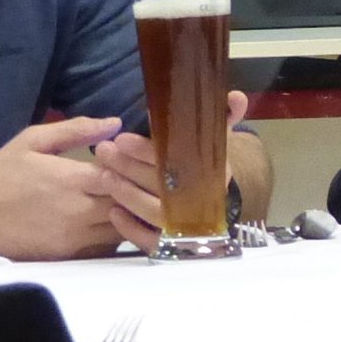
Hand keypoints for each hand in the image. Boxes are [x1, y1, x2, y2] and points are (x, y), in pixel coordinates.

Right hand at [0, 115, 127, 259]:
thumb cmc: (0, 174)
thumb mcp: (32, 141)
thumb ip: (75, 130)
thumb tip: (115, 123)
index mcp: (71, 179)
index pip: (122, 175)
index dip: (132, 168)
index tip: (130, 160)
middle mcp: (78, 211)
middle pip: (128, 204)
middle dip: (136, 192)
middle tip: (136, 181)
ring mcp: (75, 238)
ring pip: (123, 228)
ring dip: (129, 215)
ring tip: (126, 200)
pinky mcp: (69, 256)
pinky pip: (107, 249)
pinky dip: (115, 236)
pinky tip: (111, 222)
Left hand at [92, 91, 248, 250]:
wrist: (216, 207)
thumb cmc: (205, 166)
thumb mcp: (216, 139)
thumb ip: (223, 117)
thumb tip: (237, 95)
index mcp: (215, 172)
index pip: (178, 161)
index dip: (149, 150)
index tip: (122, 138)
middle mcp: (203, 201)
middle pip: (163, 186)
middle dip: (129, 168)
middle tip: (104, 152)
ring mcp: (188, 226)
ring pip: (155, 213)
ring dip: (127, 194)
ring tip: (105, 176)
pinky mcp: (173, 246)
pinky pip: (151, 242)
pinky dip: (132, 229)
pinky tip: (114, 213)